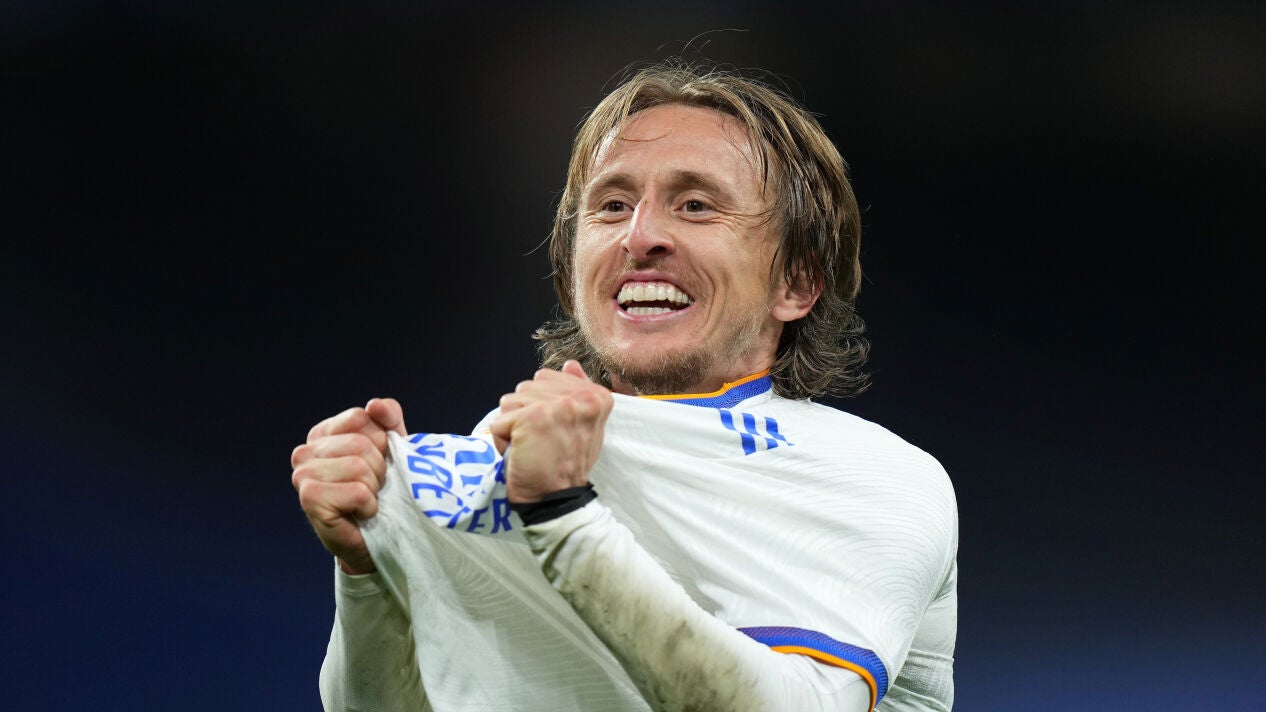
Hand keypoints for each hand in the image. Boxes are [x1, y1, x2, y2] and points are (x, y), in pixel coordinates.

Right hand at [291, 398, 405, 574]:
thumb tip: (375, 405)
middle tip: (373, 487)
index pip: (361, 417)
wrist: (379, 537)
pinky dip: (369, 505)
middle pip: (361, 443)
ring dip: (374, 488)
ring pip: (359, 466)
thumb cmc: (384, 490)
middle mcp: (305, 452)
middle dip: (379, 468)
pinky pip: (358, 492)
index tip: (378, 462)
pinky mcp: (309, 500)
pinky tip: (360, 513)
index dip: (381, 441)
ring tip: (366, 501)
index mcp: (322, 434)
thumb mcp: (393, 447)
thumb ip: (389, 418)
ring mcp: (302, 476)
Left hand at [490, 360, 612, 503]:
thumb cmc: (566, 465)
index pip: (547, 377)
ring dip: (513, 428)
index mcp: (597, 396)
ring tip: (533, 448)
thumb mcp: (581, 426)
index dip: (541, 405)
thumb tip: (570, 364)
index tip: (556, 431)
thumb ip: (577, 392)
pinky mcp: (533, 417)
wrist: (557, 499)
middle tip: (543, 442)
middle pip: (526, 387)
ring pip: (510, 402)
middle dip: (524, 415)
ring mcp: (558, 405)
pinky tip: (522, 455)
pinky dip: (503, 442)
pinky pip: (499, 422)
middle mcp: (582, 396)